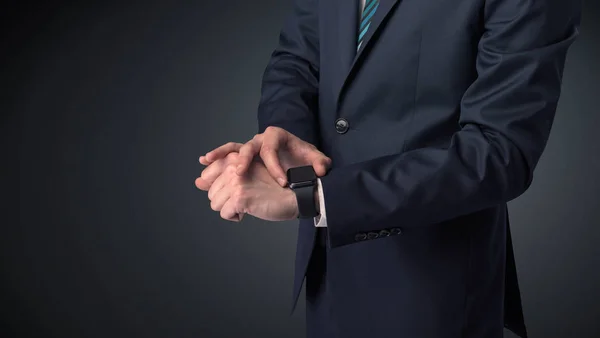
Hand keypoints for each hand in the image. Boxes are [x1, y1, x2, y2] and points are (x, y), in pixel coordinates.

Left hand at [196, 153, 298, 221]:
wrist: (293, 195)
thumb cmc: (272, 187)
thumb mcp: (245, 176)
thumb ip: (220, 178)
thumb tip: (197, 182)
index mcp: (234, 158)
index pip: (207, 174)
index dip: (217, 187)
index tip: (232, 190)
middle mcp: (233, 167)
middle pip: (211, 192)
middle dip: (225, 200)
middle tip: (246, 196)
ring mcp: (236, 181)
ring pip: (215, 204)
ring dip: (230, 208)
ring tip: (248, 202)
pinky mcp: (240, 197)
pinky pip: (225, 213)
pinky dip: (236, 216)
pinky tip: (250, 210)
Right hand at [201, 127, 330, 186]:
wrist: (298, 161)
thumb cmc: (304, 159)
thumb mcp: (315, 159)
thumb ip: (320, 163)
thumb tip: (321, 169)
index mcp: (277, 136)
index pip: (272, 150)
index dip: (275, 166)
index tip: (281, 182)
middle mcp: (261, 139)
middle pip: (249, 147)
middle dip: (243, 160)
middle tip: (239, 174)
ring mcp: (251, 147)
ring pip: (233, 149)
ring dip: (220, 155)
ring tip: (207, 160)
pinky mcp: (244, 156)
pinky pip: (228, 155)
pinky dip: (217, 158)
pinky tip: (205, 162)